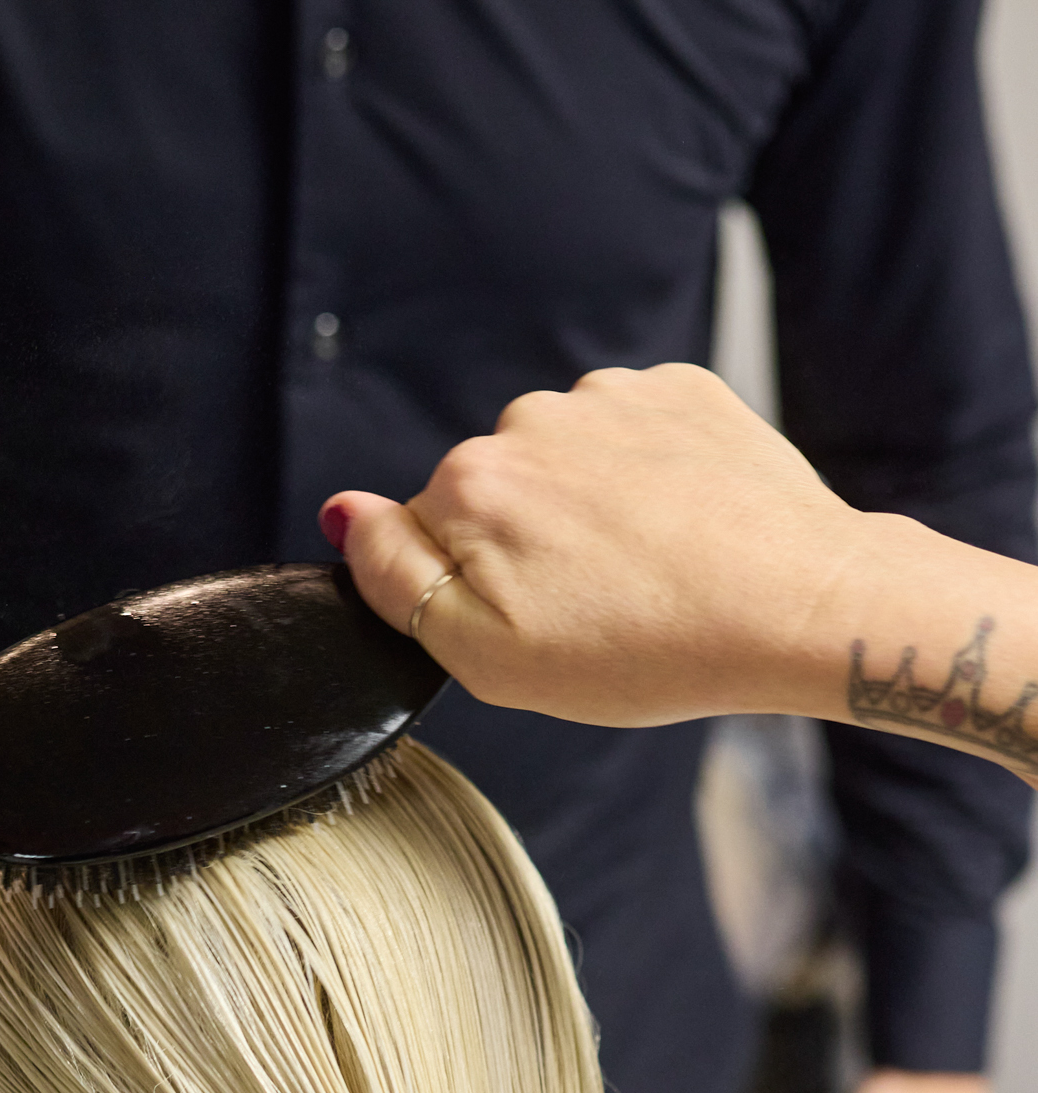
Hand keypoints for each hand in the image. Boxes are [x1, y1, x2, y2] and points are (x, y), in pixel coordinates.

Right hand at [319, 363, 866, 727]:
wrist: (795, 603)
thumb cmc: (643, 650)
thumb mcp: (489, 657)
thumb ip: (395, 581)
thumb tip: (343, 512)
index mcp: (467, 483)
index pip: (426, 537)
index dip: (472, 590)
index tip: (531, 621)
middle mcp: (528, 419)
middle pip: (496, 491)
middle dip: (528, 544)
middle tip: (595, 608)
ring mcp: (610, 396)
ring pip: (567, 459)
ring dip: (590, 508)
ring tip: (648, 570)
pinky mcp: (682, 389)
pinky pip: (634, 433)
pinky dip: (649, 476)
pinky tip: (683, 527)